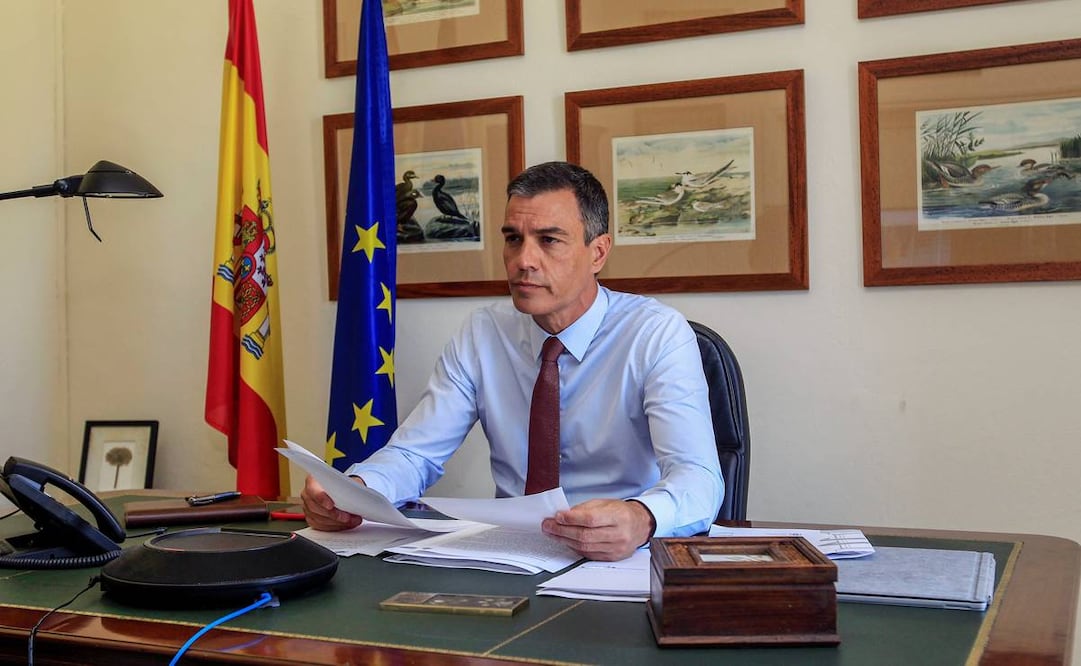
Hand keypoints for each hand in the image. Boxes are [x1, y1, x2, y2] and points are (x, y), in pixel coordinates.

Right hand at [300, 474, 364, 530]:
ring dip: (336, 522)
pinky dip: (334, 527)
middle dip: (333, 515)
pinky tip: (344, 524)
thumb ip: (348, 487)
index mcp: (313, 480)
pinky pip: (320, 526)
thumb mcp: (348, 481)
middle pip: (315, 508)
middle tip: (347, 517)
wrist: (343, 489)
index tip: (331, 505)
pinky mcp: (311, 518)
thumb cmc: (343, 484)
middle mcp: (307, 494)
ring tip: (351, 521)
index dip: (321, 498)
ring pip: (318, 519)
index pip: (312, 490)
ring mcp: (308, 507)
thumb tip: (356, 494)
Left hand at [541, 499, 655, 560]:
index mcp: (619, 517)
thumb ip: (584, 509)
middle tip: (548, 526)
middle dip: (562, 531)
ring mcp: (616, 549)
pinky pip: (588, 554)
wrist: (640, 526)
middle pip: (585, 535)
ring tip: (552, 533)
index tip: (557, 516)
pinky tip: (566, 541)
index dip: (571, 519)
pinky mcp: (612, 558)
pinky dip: (574, 547)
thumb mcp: (604, 503)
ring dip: (564, 540)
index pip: (591, 519)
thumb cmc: (621, 512)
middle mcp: (619, 534)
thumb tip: (563, 516)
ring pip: (584, 547)